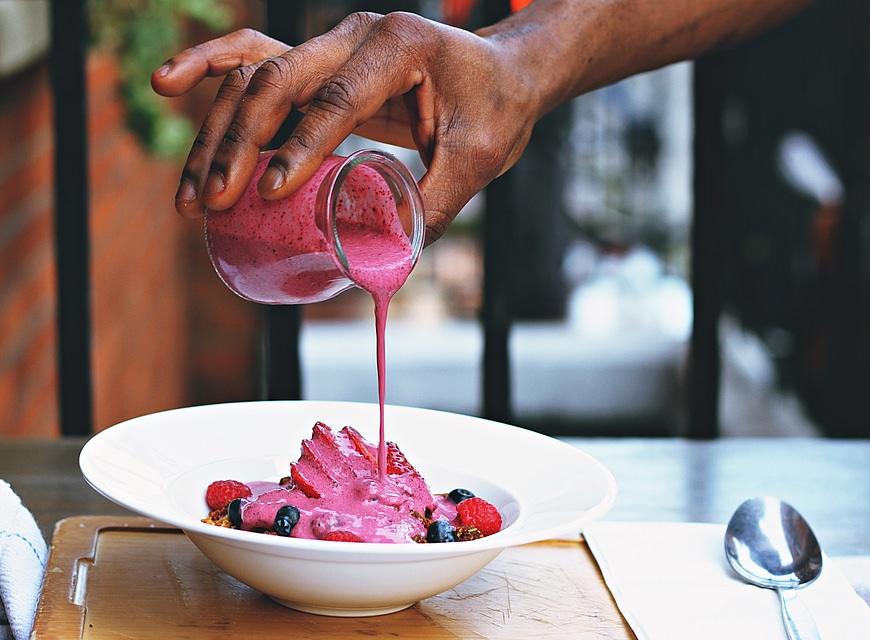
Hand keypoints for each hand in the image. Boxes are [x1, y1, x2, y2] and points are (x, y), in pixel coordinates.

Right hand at [151, 14, 538, 242]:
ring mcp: (332, 44)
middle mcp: (356, 34)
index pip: (339, 96)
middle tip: (218, 200)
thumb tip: (390, 267)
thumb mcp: (477, 159)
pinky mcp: (320, 63)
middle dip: (241, 142)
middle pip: (279, 80)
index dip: (301, 143)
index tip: (270, 191)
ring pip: (256, 77)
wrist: (503, 74)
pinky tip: (169, 84)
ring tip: (193, 195)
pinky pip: (253, 57)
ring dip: (216, 133)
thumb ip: (434, 206)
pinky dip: (210, 68)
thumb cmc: (495, 109)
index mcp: (399, 46)